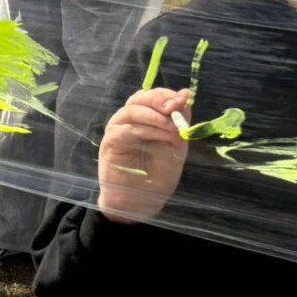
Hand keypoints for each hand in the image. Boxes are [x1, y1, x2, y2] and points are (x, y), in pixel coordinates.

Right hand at [96, 88, 190, 223]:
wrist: (141, 202)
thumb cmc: (157, 175)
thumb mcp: (176, 145)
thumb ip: (179, 122)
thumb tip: (186, 95)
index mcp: (144, 118)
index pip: (152, 96)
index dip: (167, 94)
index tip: (184, 99)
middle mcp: (128, 120)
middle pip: (139, 98)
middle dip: (159, 99)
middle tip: (175, 107)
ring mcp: (117, 130)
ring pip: (131, 110)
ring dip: (154, 115)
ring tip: (172, 127)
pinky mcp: (110, 143)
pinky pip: (126, 129)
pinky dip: (146, 129)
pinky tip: (162, 136)